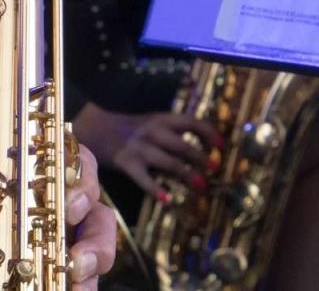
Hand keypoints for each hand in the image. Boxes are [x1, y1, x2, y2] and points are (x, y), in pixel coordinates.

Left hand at [0, 129, 114, 290]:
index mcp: (9, 165)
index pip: (58, 152)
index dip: (71, 161)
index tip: (63, 176)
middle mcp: (30, 200)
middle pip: (85, 196)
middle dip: (88, 206)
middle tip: (71, 217)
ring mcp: (33, 240)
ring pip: (89, 240)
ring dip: (96, 251)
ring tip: (77, 266)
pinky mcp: (27, 276)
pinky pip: (67, 282)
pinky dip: (78, 285)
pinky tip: (71, 287)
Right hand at [73, 103, 220, 196]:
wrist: (96, 128)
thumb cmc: (132, 129)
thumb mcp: (153, 122)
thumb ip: (174, 131)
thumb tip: (205, 146)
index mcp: (161, 119)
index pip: (190, 122)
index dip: (209, 133)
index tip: (222, 145)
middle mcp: (152, 132)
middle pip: (182, 145)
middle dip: (201, 157)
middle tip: (215, 168)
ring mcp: (139, 148)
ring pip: (168, 162)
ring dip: (186, 174)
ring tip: (201, 186)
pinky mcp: (126, 163)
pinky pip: (143, 178)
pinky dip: (155, 189)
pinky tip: (166, 198)